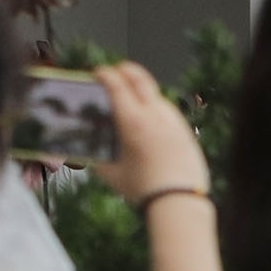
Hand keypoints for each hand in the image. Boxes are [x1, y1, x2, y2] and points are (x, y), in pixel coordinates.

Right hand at [93, 63, 208, 204]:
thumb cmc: (143, 189)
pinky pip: (169, 112)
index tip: (98, 73)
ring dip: (142, 91)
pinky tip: (150, 120)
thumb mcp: (110, 172)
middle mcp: (156, 116)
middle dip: (126, 70)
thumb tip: (85, 148)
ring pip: (157, 95)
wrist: (179, 200)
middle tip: (116, 71)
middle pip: (141, 78)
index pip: (117, 85)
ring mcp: (174, 121)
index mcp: (133, 122)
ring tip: (132, 100)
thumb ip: (96, 156)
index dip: (105, 74)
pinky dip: (156, 108)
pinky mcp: (186, 131)